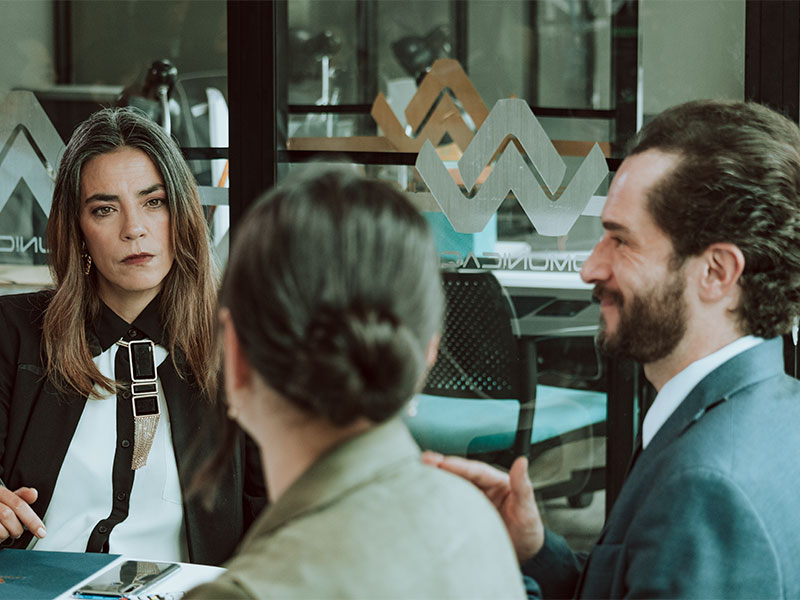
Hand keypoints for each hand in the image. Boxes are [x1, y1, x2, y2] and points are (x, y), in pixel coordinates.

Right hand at [0, 486, 45, 541]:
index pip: (18, 504)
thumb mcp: (4, 499)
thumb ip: (19, 497)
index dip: (32, 519)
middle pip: (7, 515)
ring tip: (4, 533)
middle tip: (17, 532)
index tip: (42, 533)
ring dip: (5, 535)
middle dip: (17, 528)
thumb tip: (34, 494)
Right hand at [422, 452, 543, 561]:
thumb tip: (522, 461)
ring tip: (416, 473)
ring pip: (452, 487)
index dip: (458, 465)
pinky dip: (436, 499)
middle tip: (423, 461)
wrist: (525, 557)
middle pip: (459, 474)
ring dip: (436, 479)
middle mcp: (482, 488)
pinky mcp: (464, 516)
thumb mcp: (528, 509)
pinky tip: (423, 496)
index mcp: (496, 482)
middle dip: (440, 466)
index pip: (475, 470)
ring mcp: (472, 501)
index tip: (442, 462)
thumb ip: (523, 486)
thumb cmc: (528, 531)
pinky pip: (449, 505)